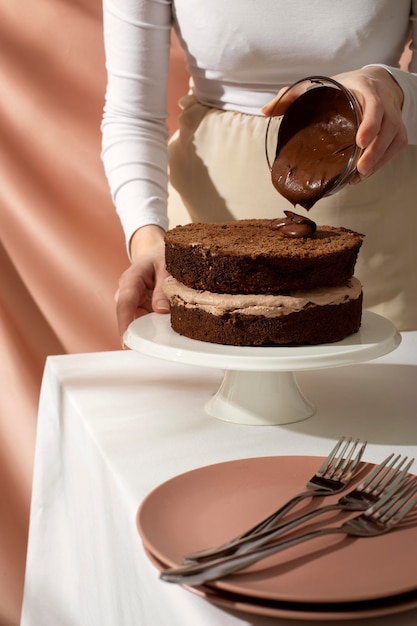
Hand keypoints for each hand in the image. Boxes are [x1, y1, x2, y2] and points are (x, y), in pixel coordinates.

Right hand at [116, 225, 169, 342]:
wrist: (155, 254)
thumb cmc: (160, 257)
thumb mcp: (166, 266)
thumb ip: (164, 287)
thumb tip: (161, 310)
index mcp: (130, 280)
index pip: (124, 303)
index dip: (124, 323)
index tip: (127, 340)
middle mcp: (127, 294)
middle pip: (130, 318)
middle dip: (142, 332)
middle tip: (159, 344)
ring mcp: (133, 303)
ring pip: (139, 322)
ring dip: (152, 329)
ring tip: (168, 333)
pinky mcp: (140, 309)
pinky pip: (147, 321)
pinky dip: (156, 326)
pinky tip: (168, 329)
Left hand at [262, 66, 406, 181]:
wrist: (375, 84)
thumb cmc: (343, 88)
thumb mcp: (320, 86)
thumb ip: (292, 96)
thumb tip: (266, 110)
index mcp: (365, 90)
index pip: (375, 106)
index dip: (370, 124)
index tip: (359, 141)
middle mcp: (385, 104)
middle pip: (386, 129)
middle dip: (374, 152)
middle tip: (360, 169)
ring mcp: (394, 119)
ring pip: (391, 142)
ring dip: (376, 161)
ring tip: (359, 176)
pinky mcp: (398, 133)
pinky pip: (393, 151)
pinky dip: (381, 163)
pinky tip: (363, 174)